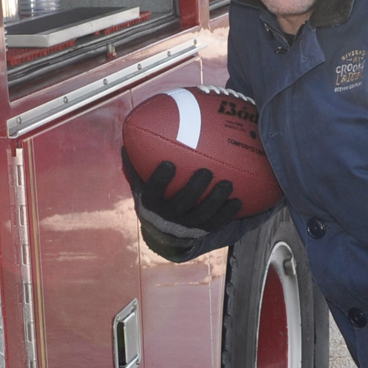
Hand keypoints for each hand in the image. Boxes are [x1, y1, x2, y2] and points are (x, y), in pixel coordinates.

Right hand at [122, 148, 241, 236]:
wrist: (162, 233)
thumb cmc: (153, 199)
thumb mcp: (141, 185)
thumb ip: (136, 164)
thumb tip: (130, 134)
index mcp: (150, 203)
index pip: (152, 192)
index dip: (160, 180)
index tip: (169, 164)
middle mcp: (167, 218)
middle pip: (180, 204)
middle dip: (194, 189)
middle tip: (206, 171)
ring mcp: (185, 227)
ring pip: (201, 215)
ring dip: (215, 201)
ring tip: (227, 184)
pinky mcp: (201, 232)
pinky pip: (215, 224)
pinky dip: (227, 214)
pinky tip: (238, 201)